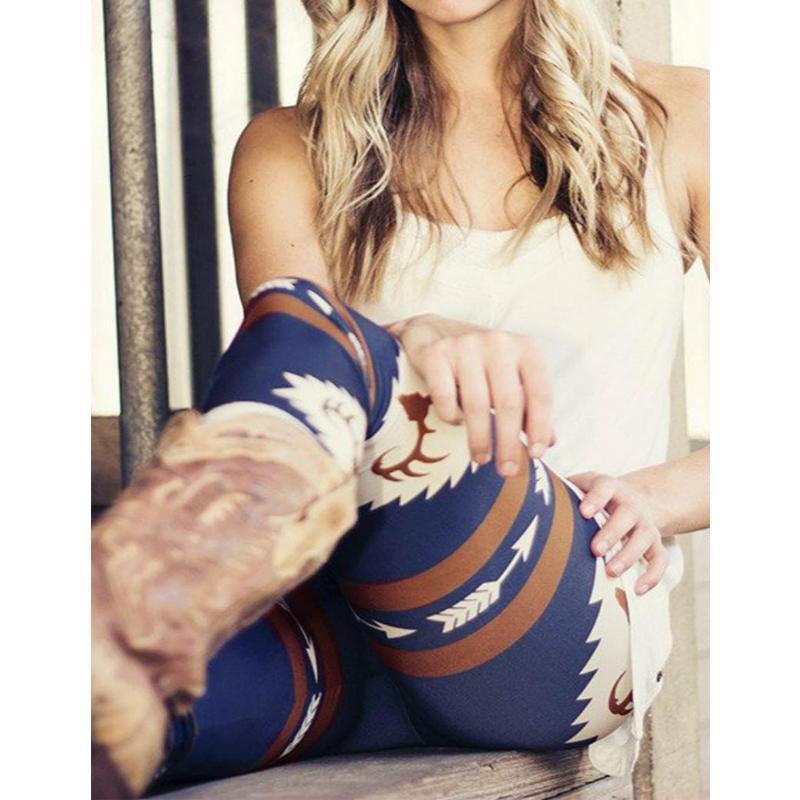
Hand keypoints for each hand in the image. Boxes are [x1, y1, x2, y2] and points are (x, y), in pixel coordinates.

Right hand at [387, 314, 554, 476]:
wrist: (431, 331)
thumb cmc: (479, 361)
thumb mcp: (510, 376)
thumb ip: (529, 405)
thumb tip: (549, 442)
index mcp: (525, 348)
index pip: (540, 392)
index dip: (540, 427)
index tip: (537, 455)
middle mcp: (498, 343)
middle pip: (509, 402)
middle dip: (508, 442)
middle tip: (507, 470)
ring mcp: (465, 346)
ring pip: (477, 404)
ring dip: (480, 438)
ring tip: (481, 458)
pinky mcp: (436, 354)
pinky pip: (446, 397)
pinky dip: (452, 416)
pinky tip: (455, 422)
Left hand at [568, 472, 669, 594]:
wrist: (630, 498)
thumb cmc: (592, 496)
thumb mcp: (578, 485)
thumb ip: (558, 490)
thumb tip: (525, 498)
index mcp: (608, 486)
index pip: (604, 487)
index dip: (596, 498)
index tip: (584, 512)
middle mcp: (630, 504)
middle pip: (628, 514)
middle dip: (612, 532)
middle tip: (595, 549)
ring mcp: (645, 523)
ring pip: (646, 537)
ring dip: (629, 555)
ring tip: (611, 573)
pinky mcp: (655, 542)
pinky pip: (660, 559)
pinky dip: (653, 575)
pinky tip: (637, 590)